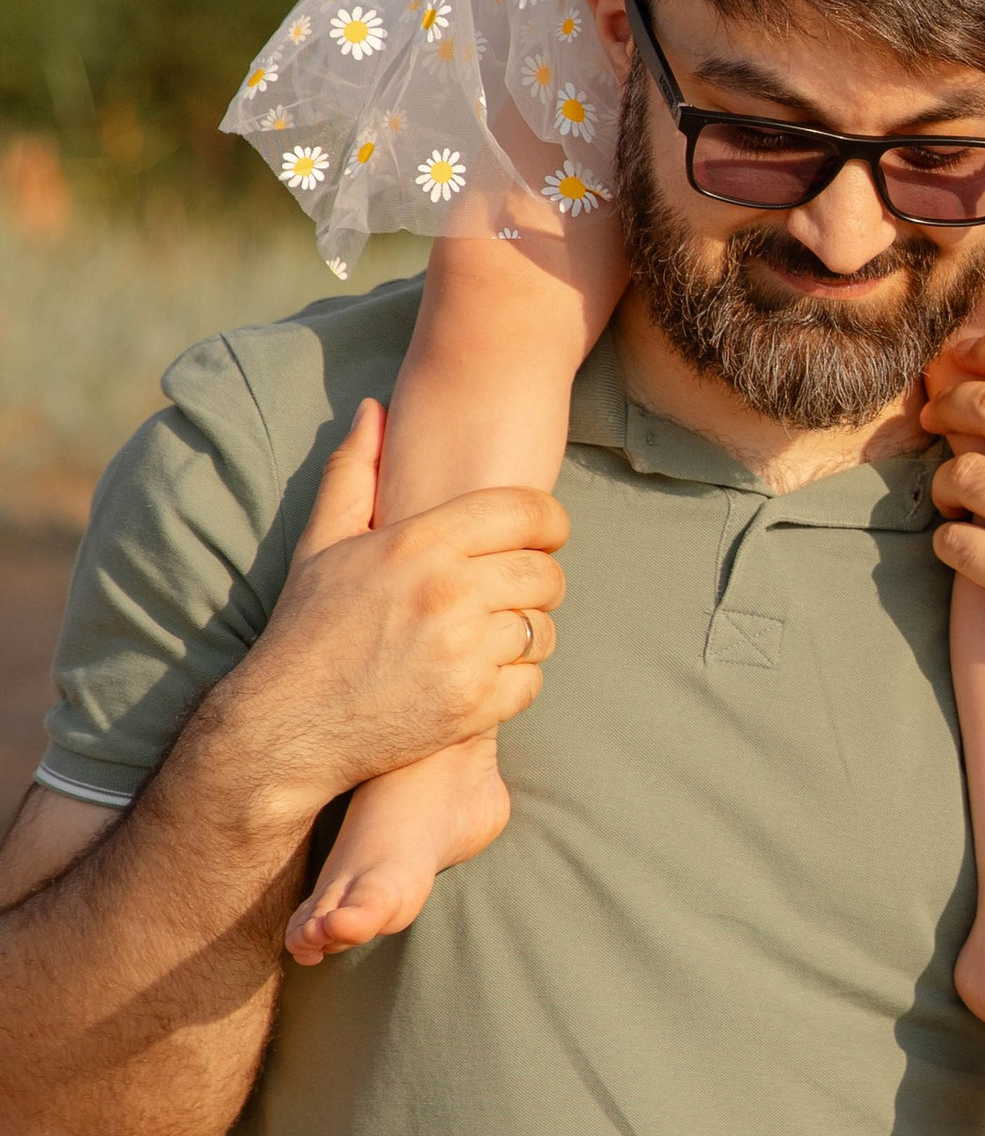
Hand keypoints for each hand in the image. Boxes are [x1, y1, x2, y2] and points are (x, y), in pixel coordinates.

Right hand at [197, 400, 569, 840]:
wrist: (284, 726)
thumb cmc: (305, 629)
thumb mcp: (320, 542)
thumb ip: (354, 471)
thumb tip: (375, 409)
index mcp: (419, 544)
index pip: (526, 512)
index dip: (548, 521)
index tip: (544, 534)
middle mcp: (449, 593)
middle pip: (545, 573)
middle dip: (538, 580)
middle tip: (515, 590)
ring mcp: (464, 652)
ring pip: (543, 629)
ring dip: (527, 632)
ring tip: (495, 635)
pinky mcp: (473, 706)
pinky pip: (532, 681)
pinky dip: (515, 681)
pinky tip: (482, 675)